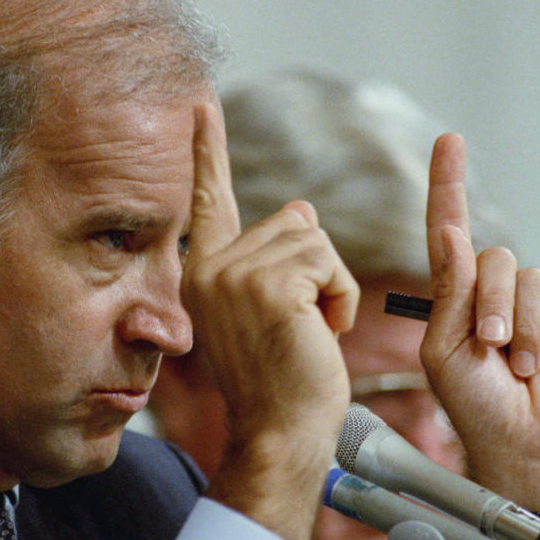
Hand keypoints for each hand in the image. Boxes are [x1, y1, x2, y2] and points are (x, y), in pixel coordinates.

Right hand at [181, 102, 358, 539]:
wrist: (281, 432)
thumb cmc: (280, 379)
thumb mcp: (266, 311)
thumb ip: (273, 257)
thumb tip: (301, 208)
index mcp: (202, 272)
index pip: (206, 200)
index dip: (206, 152)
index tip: (200, 106)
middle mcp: (208, 267)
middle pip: (292, 220)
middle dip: (315, 268)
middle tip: (303, 323)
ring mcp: (234, 274)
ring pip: (314, 239)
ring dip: (331, 285)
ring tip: (311, 331)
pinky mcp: (270, 284)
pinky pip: (328, 262)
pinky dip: (340, 296)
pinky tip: (321, 333)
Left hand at [419, 134, 539, 511]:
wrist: (525, 447)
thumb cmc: (474, 407)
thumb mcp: (443, 351)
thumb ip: (448, 294)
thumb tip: (451, 234)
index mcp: (457, 298)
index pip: (451, 231)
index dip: (448, 186)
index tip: (449, 141)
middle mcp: (496, 294)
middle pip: (496, 259)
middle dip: (493, 308)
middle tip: (491, 349)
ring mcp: (536, 306)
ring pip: (534, 282)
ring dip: (525, 332)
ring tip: (519, 369)